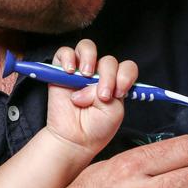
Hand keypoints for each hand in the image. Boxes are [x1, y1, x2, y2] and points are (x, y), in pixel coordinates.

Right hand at [47, 39, 137, 156]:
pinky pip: (64, 52)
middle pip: (108, 61)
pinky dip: (67, 58)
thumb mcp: (114, 111)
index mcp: (116, 83)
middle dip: (108, 77)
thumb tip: (93, 83)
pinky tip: (69, 71)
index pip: (127, 68)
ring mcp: (80, 71)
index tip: (120, 91)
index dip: (126, 75)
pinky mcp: (61, 71)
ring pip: (87, 47)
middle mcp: (100, 75)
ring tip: (86, 75)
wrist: (75, 140)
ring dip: (89, 59)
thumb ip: (111, 93)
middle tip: (103, 95)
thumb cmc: (96, 127)